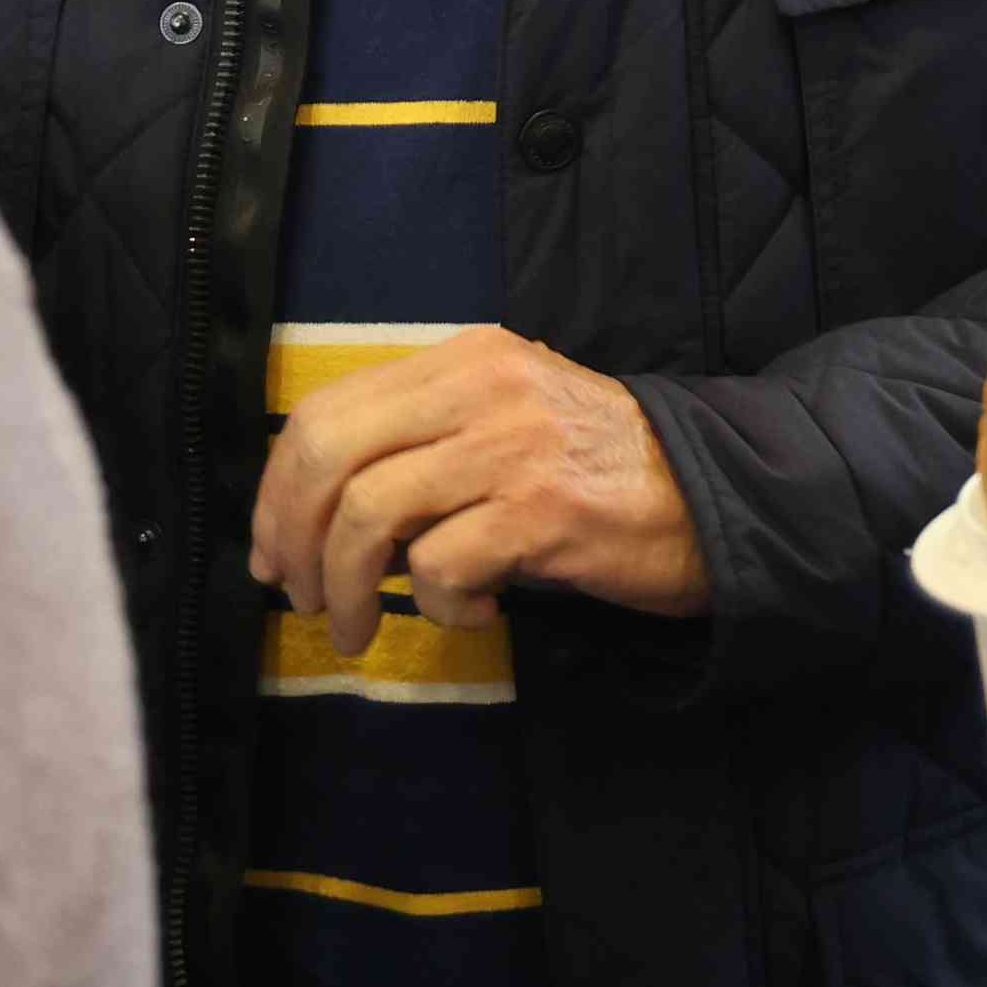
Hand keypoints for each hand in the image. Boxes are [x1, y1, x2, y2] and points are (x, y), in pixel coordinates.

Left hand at [249, 326, 707, 645]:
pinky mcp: (542, 511)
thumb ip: (423, 447)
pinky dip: (439, 604)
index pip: (326, 411)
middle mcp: (482, 387)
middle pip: (327, 454)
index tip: (272, 551)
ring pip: (367, 516)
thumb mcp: (506, 426)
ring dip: (347, 590)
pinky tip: (475, 610)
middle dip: (292, 539)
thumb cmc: (599, 472)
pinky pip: (439, 567)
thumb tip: (315, 522)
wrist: (714, 497)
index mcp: (465, 359)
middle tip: (301, 598)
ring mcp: (512, 446)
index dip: (277, 491)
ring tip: (362, 627)